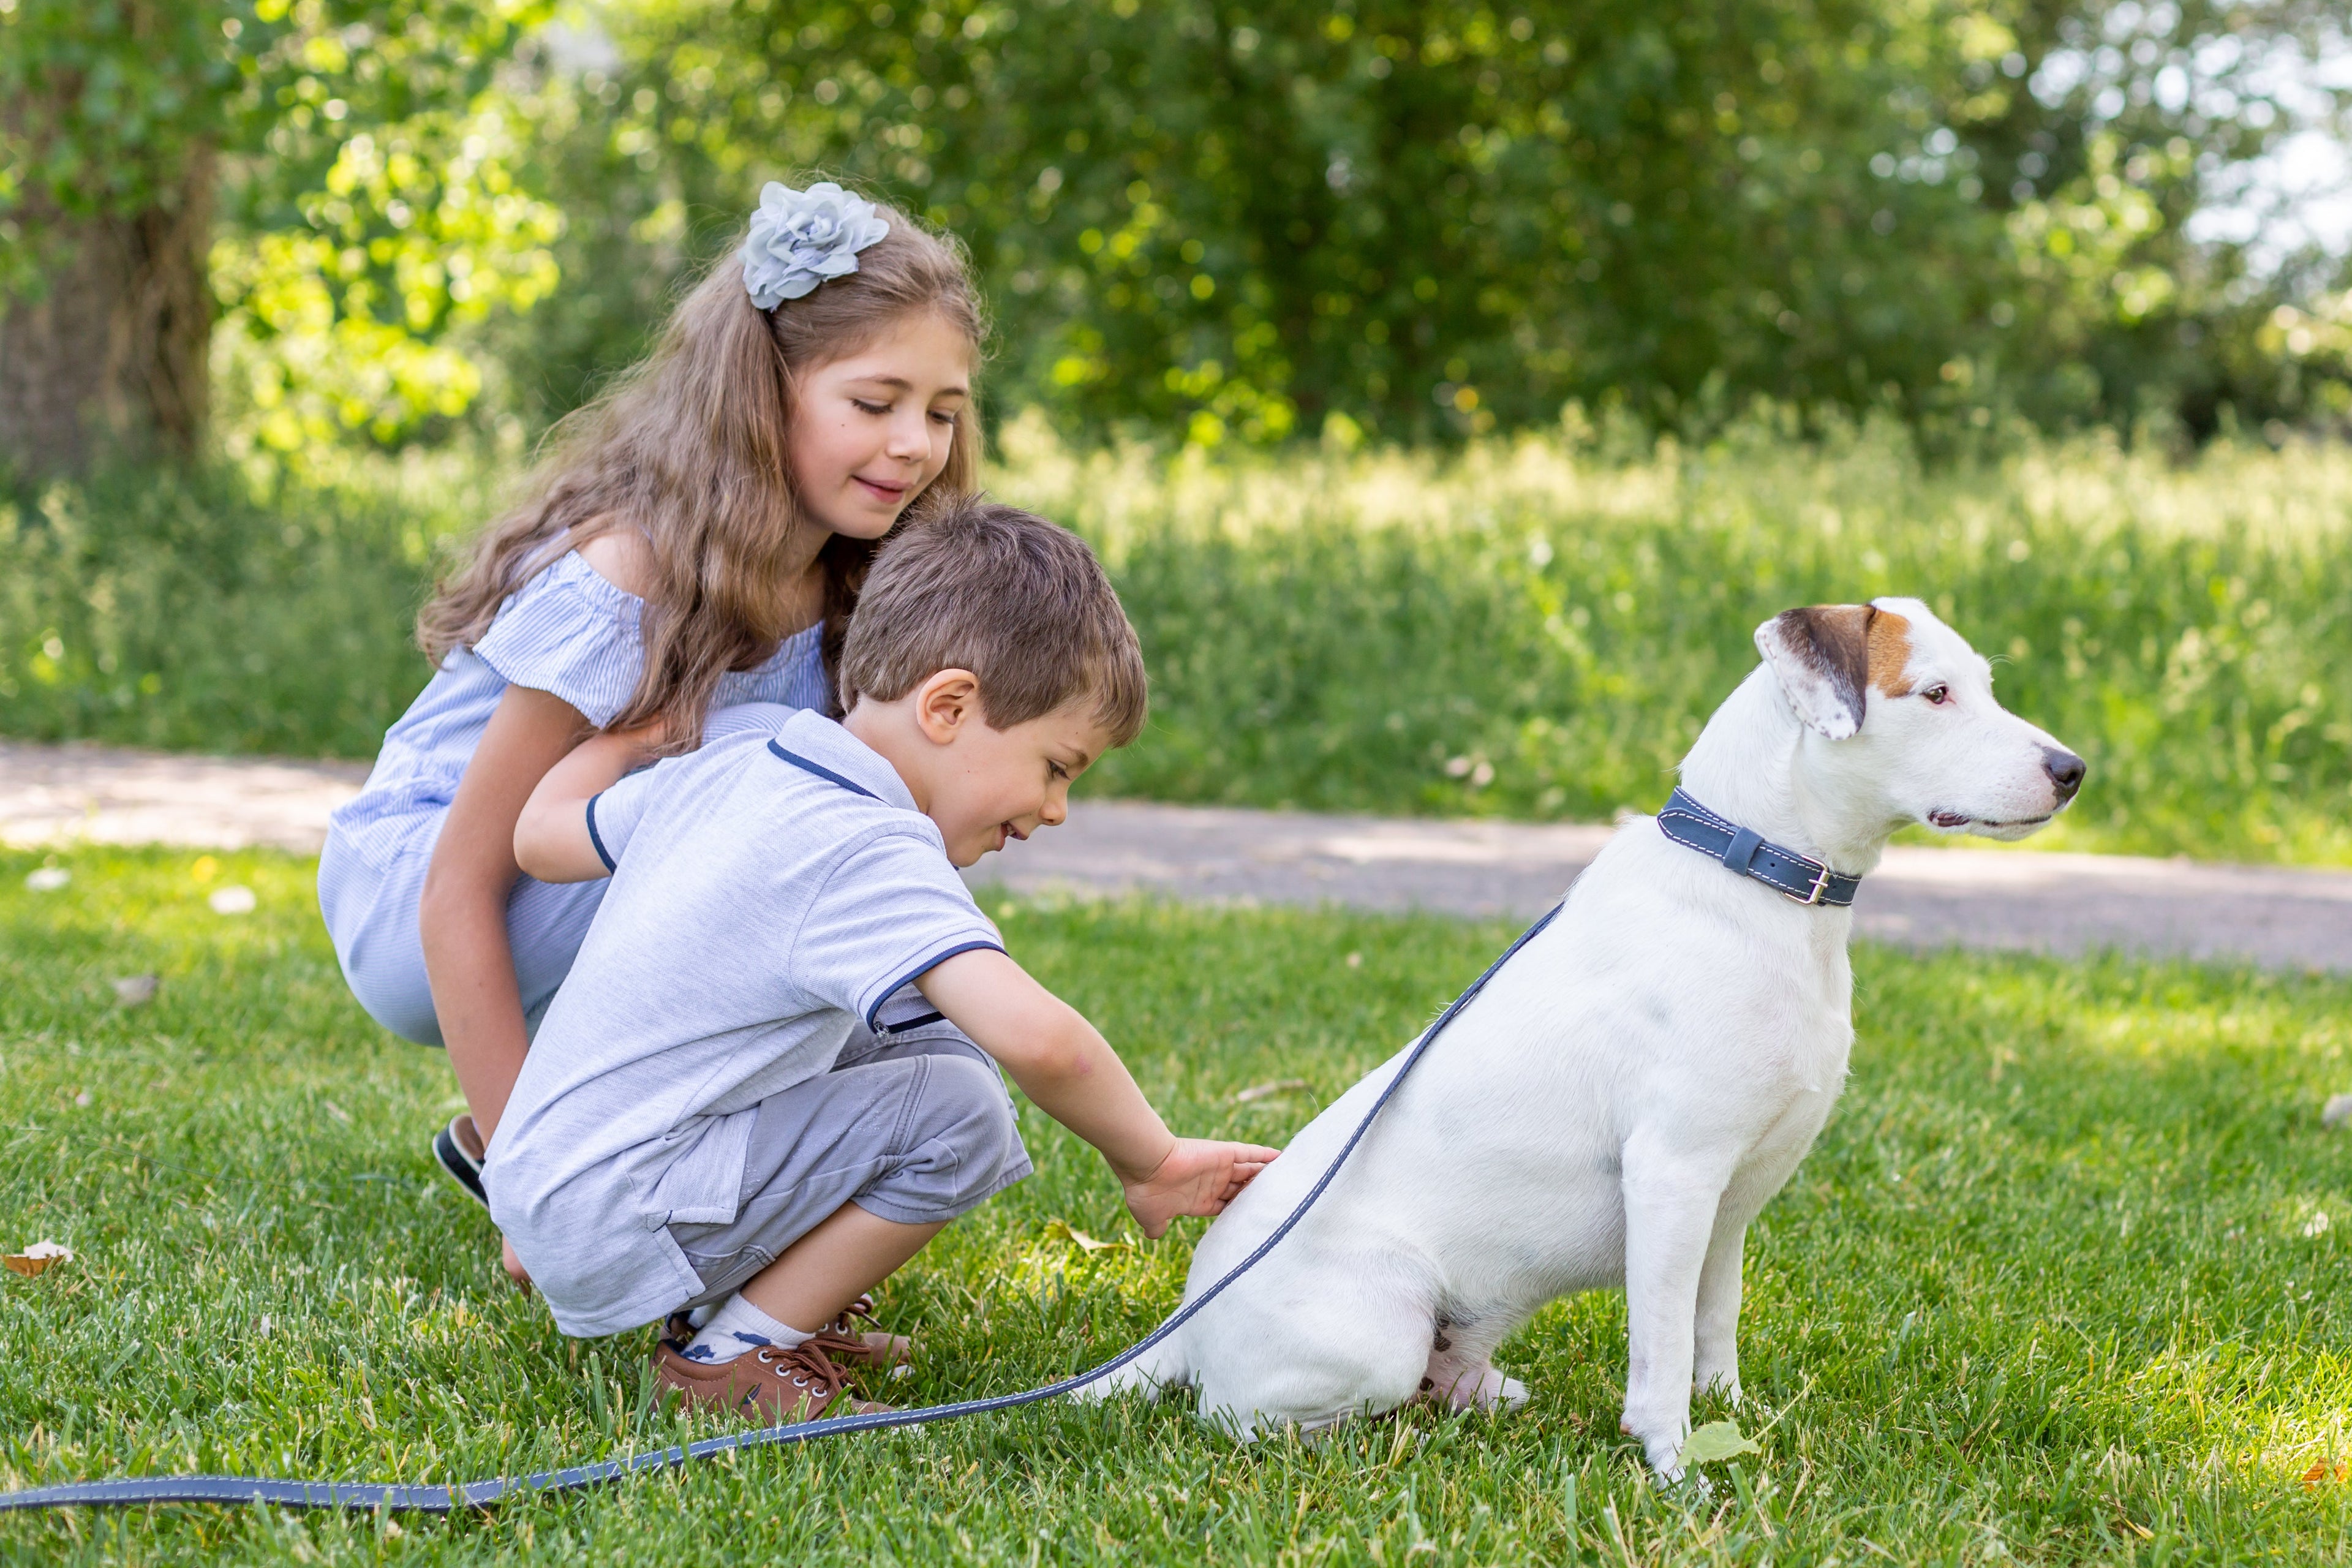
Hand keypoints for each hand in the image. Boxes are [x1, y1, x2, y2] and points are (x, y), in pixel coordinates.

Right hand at [1121, 1138, 1280, 1238]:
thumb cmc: (1147, 1193)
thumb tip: (1152, 1235)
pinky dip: (1264, 1154)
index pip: (1228, 1207)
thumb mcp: (1151, 1217)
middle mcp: (1213, 1184)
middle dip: (1257, 1196)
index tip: (1258, 1221)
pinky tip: (1281, 1157)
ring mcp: (1219, 1168)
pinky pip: (1249, 1153)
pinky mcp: (1224, 1153)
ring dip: (1265, 1176)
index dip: (1242, 1213)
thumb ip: (1156, 1227)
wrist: (1147, 1167)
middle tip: (1279, 1203)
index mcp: (1201, 1201)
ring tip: (1287, 1182)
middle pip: (1242, 1190)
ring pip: (1249, 1172)